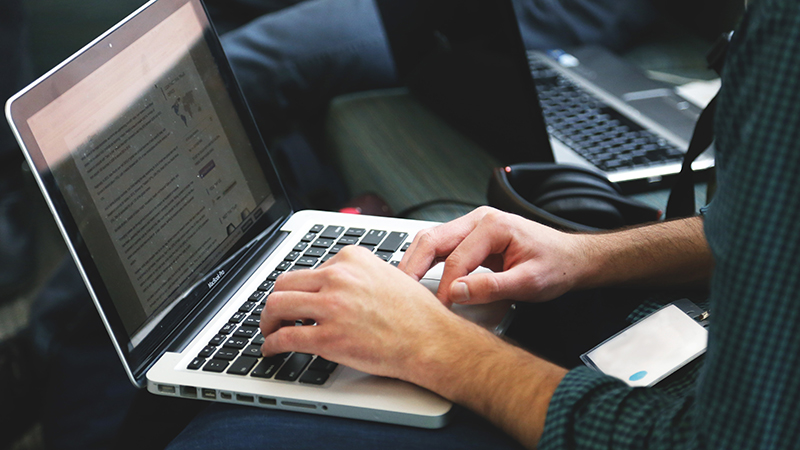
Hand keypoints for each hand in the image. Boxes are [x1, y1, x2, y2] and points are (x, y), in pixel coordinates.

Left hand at [259, 245, 478, 380]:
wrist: (431, 340)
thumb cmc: (417, 314)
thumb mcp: (387, 275)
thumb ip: (358, 275)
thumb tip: (336, 285)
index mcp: (352, 259)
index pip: (309, 268)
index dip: (300, 288)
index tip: (297, 298)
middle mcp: (338, 277)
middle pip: (285, 283)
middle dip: (275, 301)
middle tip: (275, 314)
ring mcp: (331, 307)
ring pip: (277, 306)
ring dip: (267, 320)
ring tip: (270, 330)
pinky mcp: (327, 337)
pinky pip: (285, 337)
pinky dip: (271, 344)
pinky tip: (272, 349)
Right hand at [399, 206, 587, 306]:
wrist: (571, 258)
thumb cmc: (556, 266)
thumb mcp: (529, 282)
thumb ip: (491, 287)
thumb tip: (456, 292)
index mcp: (493, 226)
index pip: (456, 259)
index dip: (445, 287)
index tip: (441, 310)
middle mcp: (479, 220)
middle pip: (432, 240)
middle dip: (412, 266)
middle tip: (397, 292)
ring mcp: (473, 226)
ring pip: (431, 240)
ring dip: (414, 261)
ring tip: (401, 286)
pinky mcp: (471, 237)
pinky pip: (441, 246)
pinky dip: (425, 261)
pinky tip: (416, 277)